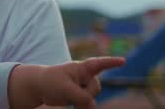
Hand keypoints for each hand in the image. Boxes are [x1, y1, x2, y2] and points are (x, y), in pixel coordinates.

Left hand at [9, 57, 124, 108]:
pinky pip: (88, 104)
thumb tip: (92, 105)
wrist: (41, 87)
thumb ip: (82, 97)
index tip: (123, 61)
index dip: (111, 62)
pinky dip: (83, 107)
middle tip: (68, 93)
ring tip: (68, 100)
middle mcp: (85, 75)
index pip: (98, 64)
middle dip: (85, 95)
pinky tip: (75, 106)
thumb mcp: (66, 89)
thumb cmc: (51, 82)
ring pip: (92, 98)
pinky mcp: (81, 95)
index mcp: (81, 68)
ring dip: (82, 103)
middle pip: (96, 88)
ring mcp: (84, 85)